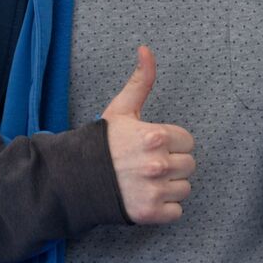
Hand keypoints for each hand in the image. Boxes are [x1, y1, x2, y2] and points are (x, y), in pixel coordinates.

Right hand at [102, 45, 195, 223]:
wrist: (73, 180)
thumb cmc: (101, 144)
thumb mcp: (121, 109)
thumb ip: (141, 80)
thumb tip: (146, 49)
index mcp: (156, 137)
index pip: (188, 142)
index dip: (172, 144)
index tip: (153, 147)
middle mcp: (158, 164)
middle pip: (189, 166)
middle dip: (173, 165)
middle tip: (148, 165)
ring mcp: (155, 190)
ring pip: (185, 189)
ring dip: (170, 187)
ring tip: (146, 181)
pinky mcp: (150, 213)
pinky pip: (177, 211)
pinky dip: (165, 208)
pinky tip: (146, 198)